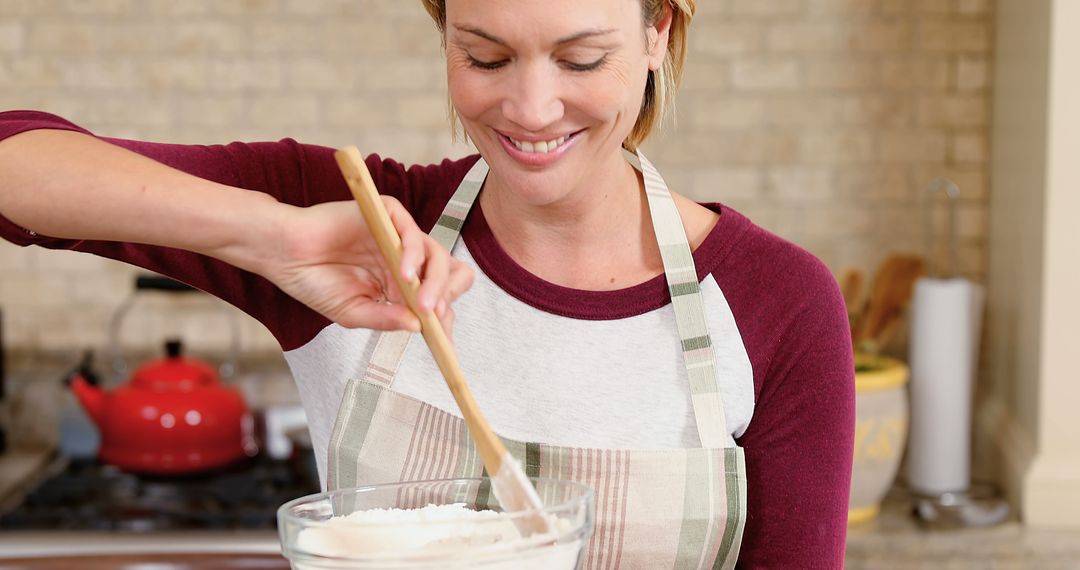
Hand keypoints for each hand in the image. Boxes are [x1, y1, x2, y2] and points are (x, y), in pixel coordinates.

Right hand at [260, 196, 471, 332]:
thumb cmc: (316, 283)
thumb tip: (417, 327)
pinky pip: (412, 232)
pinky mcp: (388, 216)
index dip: (444, 318)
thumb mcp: (353, 312)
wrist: (284, 255)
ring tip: (422, 304)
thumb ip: (386, 319)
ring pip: (436, 255)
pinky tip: (403, 275)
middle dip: (447, 298)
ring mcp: (398, 238)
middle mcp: (406, 260)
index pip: (437, 299)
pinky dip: (414, 255)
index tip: (443, 341)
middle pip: (448, 275)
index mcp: (401, 285)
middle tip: (435, 318)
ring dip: (435, 282)